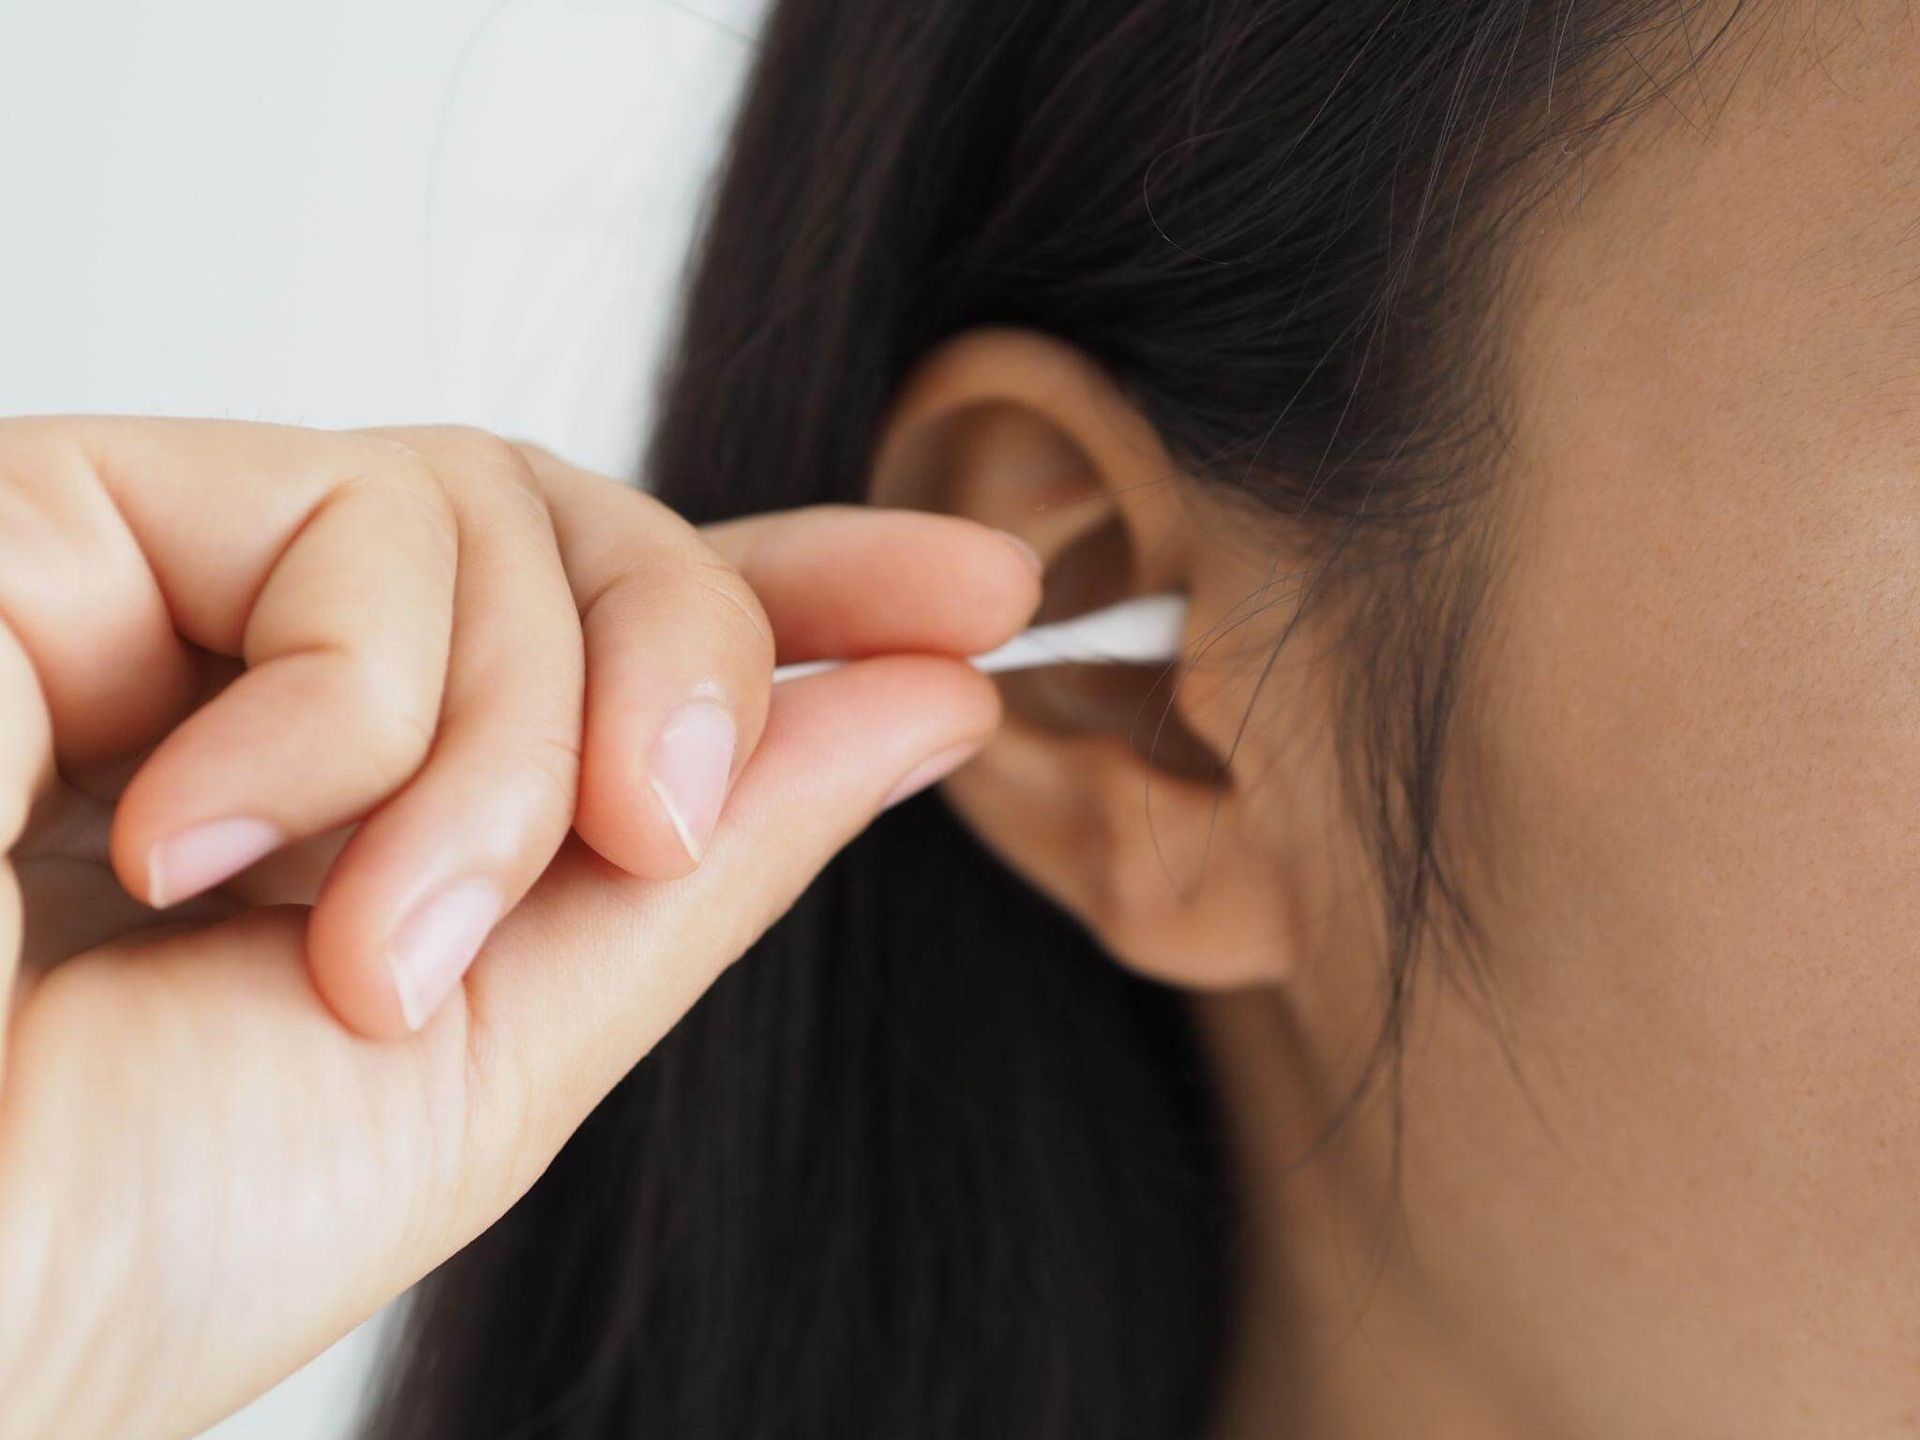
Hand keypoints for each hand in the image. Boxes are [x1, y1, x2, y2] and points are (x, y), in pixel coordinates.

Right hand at [0, 418, 1039, 1439]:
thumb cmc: (127, 1238)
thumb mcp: (512, 1048)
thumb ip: (716, 861)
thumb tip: (928, 699)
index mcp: (370, 799)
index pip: (617, 630)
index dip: (812, 587)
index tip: (985, 594)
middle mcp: (264, 668)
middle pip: (583, 532)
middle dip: (686, 668)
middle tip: (659, 829)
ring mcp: (159, 582)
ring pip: (494, 513)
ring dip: (502, 754)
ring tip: (381, 951)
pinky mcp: (50, 515)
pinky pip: (349, 520)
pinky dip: (349, 714)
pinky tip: (192, 849)